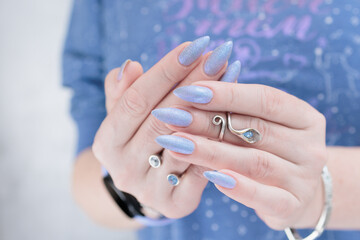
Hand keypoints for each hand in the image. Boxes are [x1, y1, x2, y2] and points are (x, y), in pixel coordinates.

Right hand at [93, 37, 234, 217]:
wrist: (145, 185)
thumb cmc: (138, 141)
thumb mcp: (123, 117)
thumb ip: (122, 93)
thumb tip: (130, 67)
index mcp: (106, 143)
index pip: (135, 100)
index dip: (165, 72)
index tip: (193, 46)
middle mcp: (123, 169)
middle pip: (163, 119)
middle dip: (194, 84)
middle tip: (219, 56)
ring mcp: (149, 190)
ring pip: (186, 143)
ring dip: (213, 108)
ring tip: (232, 78)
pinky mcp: (176, 204)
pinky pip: (203, 169)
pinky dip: (219, 142)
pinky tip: (236, 115)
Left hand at [153, 81, 326, 228]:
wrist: (297, 195)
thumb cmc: (270, 151)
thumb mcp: (261, 127)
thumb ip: (236, 111)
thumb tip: (193, 88)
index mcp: (304, 117)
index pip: (266, 99)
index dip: (227, 93)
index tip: (189, 89)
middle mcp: (310, 146)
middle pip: (255, 129)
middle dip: (208, 122)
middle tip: (172, 116)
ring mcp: (304, 178)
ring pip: (254, 162)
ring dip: (211, 152)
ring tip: (176, 144)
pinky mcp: (293, 207)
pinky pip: (265, 198)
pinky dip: (239, 187)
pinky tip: (211, 177)